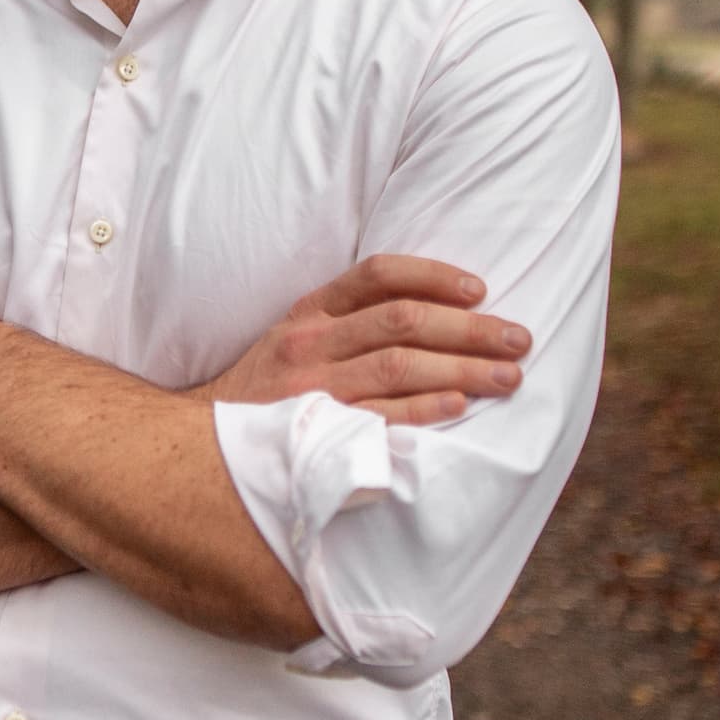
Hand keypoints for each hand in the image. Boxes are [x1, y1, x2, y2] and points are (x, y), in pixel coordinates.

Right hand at [199, 255, 529, 425]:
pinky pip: (380, 416)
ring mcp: (312, 387)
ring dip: (464, 369)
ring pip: (400, 365)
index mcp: (309, 312)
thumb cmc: (264, 391)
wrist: (199, 445)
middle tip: (519, 340)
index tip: (480, 290)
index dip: (435, 275)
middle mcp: (310, 342)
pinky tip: (460, 407)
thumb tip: (431, 310)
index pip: (378, 275)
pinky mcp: (315, 430)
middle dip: (470, 328)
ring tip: (509, 377)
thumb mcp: (292, 340)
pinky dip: (423, 410)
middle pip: (404, 320)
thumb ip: (345, 322)